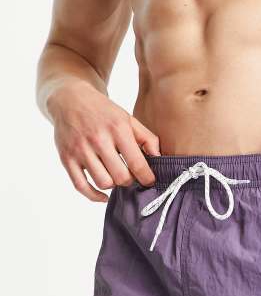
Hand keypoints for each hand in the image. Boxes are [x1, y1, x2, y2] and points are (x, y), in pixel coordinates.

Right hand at [49, 84, 160, 201]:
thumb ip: (147, 138)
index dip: (147, 177)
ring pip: (103, 183)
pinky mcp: (66, 158)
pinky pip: (81, 186)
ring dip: (113, 185)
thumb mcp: (128, 118)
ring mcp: (80, 150)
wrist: (70, 99)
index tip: (149, 181)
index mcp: (117, 129)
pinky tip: (104, 195)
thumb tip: (160, 158)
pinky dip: (94, 196)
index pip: (137, 163)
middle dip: (129, 181)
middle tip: (130, 176)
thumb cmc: (104, 112)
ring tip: (115, 176)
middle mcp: (98, 140)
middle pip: (120, 177)